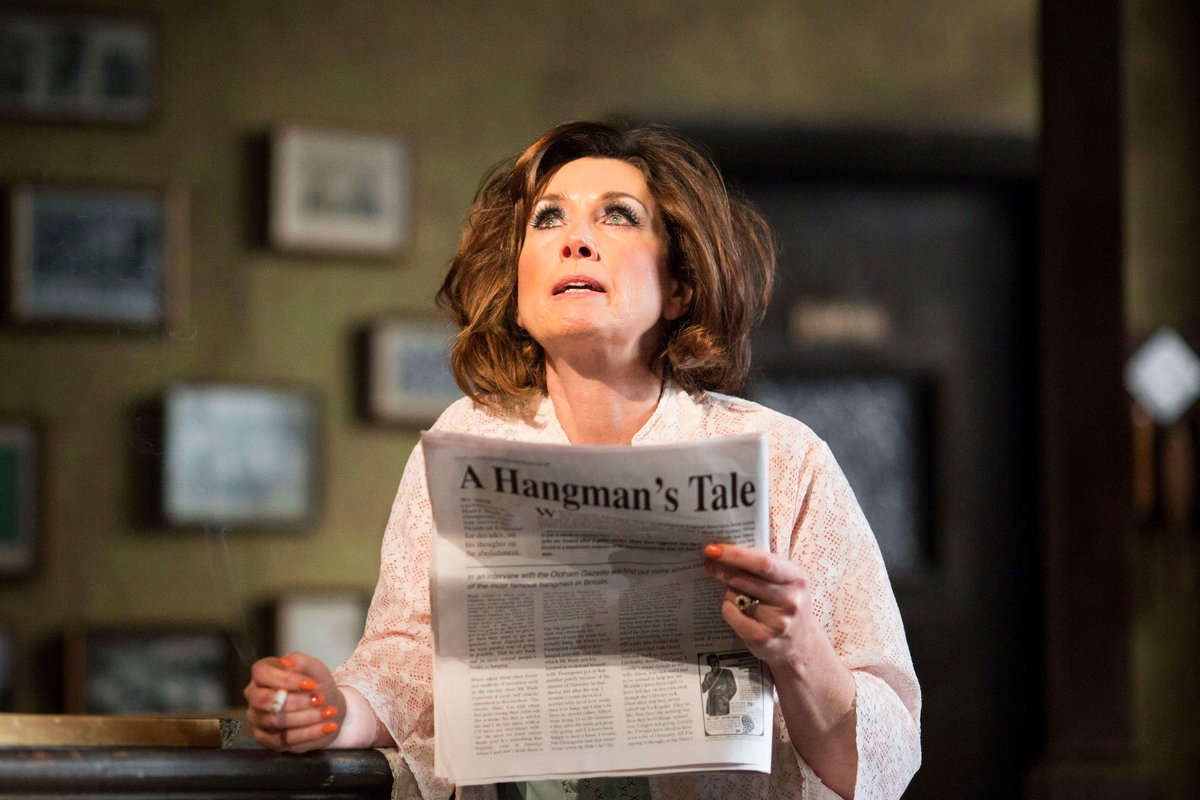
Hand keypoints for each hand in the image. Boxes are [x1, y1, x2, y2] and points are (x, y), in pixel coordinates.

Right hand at [244, 652, 344, 751]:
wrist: (327, 706)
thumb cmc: (316, 684)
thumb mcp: (314, 667)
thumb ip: (301, 661)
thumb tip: (287, 662)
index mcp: (262, 674)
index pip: (262, 674)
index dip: (287, 680)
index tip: (312, 685)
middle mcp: (254, 696)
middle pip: (264, 701)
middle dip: (295, 702)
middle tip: (320, 699)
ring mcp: (257, 719)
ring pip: (276, 722)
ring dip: (307, 717)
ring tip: (330, 712)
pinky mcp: (266, 739)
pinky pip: (284, 740)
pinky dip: (309, 733)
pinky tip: (328, 726)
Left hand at [702, 543, 822, 668]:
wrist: (802, 644)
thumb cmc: (787, 604)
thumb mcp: (787, 580)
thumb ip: (763, 565)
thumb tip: (724, 551)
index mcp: (797, 579)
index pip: (762, 562)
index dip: (735, 554)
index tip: (713, 549)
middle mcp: (790, 600)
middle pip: (743, 579)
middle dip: (723, 570)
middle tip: (711, 565)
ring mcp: (778, 622)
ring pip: (735, 596)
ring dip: (729, 592)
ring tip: (740, 596)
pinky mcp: (763, 638)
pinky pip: (731, 614)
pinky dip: (728, 608)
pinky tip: (738, 610)